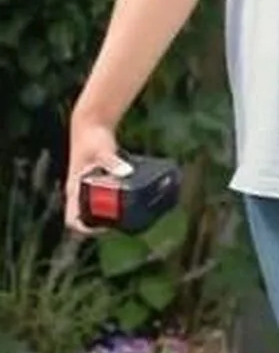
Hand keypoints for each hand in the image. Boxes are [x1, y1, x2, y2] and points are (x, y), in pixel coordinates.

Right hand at [64, 111, 129, 234]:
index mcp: (75, 188)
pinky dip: (114, 203)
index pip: (73, 219)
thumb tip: (125, 171)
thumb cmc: (92, 138)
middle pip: (85, 218)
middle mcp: (79, 190)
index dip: (87, 229)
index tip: (104, 228)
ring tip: (128, 217)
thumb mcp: (103, 151)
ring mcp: (86, 186)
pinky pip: (102, 198)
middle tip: (123, 225)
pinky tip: (131, 202)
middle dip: (102, 225)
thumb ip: (112, 162)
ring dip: (108, 216)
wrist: (91, 123)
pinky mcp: (96, 180)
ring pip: (93, 209)